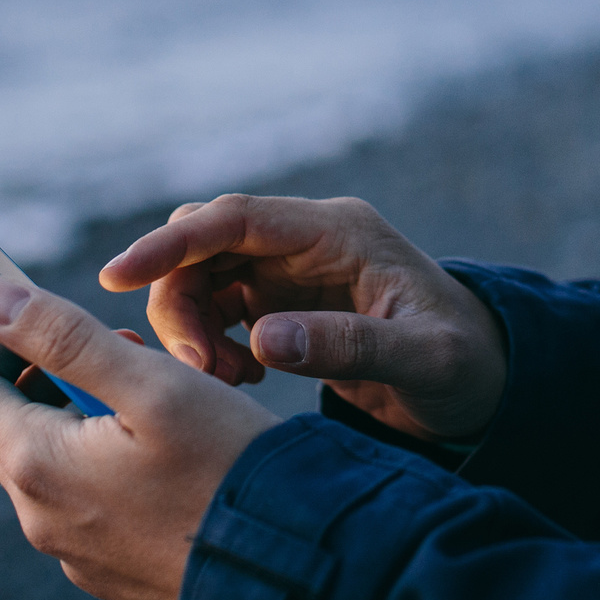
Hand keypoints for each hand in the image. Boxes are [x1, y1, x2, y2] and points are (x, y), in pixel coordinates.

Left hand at [0, 275, 277, 599]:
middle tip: (135, 357)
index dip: (1, 340)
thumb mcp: (150, 382)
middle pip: (16, 426)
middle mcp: (43, 520)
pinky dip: (118, 473)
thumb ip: (63, 336)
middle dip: (61, 378)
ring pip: (61, 467)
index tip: (51, 317)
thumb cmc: (226, 466)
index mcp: (38, 466)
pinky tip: (184, 467)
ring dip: (94, 424)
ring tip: (171, 409)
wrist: (291, 578)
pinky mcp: (117, 578)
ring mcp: (79, 557)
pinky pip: (94, 510)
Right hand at [98, 195, 507, 444]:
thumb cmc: (465, 364)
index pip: (236, 218)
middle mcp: (307, 240)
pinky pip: (214, 307)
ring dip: (189, 327)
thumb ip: (347, 345)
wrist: (483, 380)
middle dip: (177, 300)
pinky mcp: (280, 300)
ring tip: (223, 380)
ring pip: (200, 276)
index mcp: (339, 231)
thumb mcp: (423, 360)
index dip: (171, 242)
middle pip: (204, 243)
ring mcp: (290, 268)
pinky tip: (236, 377)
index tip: (117, 274)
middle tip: (196, 369)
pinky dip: (206, 342)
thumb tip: (261, 337)